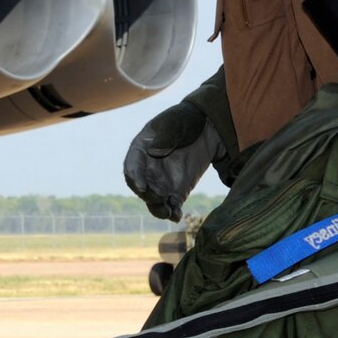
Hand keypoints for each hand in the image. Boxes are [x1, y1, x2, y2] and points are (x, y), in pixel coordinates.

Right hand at [123, 101, 222, 221]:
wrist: (205, 129)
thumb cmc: (184, 121)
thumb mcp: (173, 123)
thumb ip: (164, 136)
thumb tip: (155, 150)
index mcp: (141, 151)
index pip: (132, 167)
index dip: (135, 178)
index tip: (142, 187)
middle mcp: (147, 170)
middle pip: (141, 187)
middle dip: (147, 195)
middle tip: (158, 198)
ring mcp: (161, 182)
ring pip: (153, 200)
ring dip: (158, 208)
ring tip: (167, 211)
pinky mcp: (176, 191)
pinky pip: (171, 205)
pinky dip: (172, 213)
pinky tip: (177, 216)